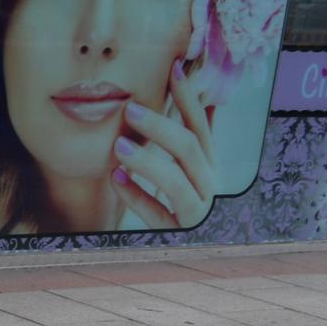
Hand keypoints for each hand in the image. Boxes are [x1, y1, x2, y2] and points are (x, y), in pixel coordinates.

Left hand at [111, 60, 218, 229]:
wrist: (200, 258)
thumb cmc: (188, 208)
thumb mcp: (196, 174)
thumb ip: (198, 142)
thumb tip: (211, 103)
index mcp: (210, 166)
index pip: (201, 125)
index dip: (189, 97)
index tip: (172, 67)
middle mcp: (209, 185)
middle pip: (190, 149)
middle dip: (160, 127)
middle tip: (129, 109)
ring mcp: (198, 211)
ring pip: (177, 182)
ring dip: (148, 161)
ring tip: (118, 147)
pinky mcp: (179, 235)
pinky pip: (157, 214)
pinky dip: (137, 195)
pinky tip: (116, 179)